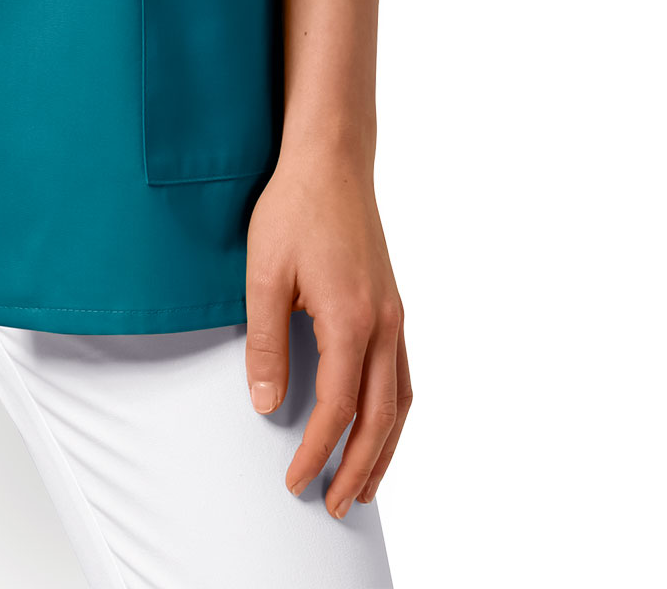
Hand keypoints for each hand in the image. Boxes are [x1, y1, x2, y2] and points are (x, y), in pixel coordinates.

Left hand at [244, 147, 410, 516]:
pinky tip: (379, 427)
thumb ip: (265, 342)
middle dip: (358, 469)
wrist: (331, 158)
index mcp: (350, 319)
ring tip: (364, 486)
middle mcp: (383, 324)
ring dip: (385, 450)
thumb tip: (264, 404)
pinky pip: (402, 375)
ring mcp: (394, 315)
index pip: (337, 408)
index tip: (296, 480)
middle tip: (335, 507)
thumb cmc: (293, 208)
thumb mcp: (264, 274)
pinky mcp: (392, 306)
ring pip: (400, 402)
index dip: (317, 451)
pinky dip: (394, 414)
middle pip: (380, 419)